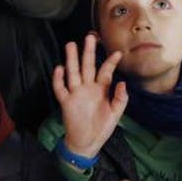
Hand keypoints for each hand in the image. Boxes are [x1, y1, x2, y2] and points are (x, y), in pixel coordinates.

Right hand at [52, 34, 127, 158]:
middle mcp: (87, 88)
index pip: (105, 72)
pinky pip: (61, 89)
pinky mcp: (66, 102)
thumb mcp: (116, 115)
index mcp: (100, 90)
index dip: (110, 62)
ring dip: (72, 60)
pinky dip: (59, 79)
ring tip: (71, 45)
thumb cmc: (101, 128)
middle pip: (87, 67)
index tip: (117, 53)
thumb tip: (122, 83)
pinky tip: (59, 68)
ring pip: (73, 73)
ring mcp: (76, 94)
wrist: (87, 143)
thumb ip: (120, 99)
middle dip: (88, 52)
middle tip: (90, 37)